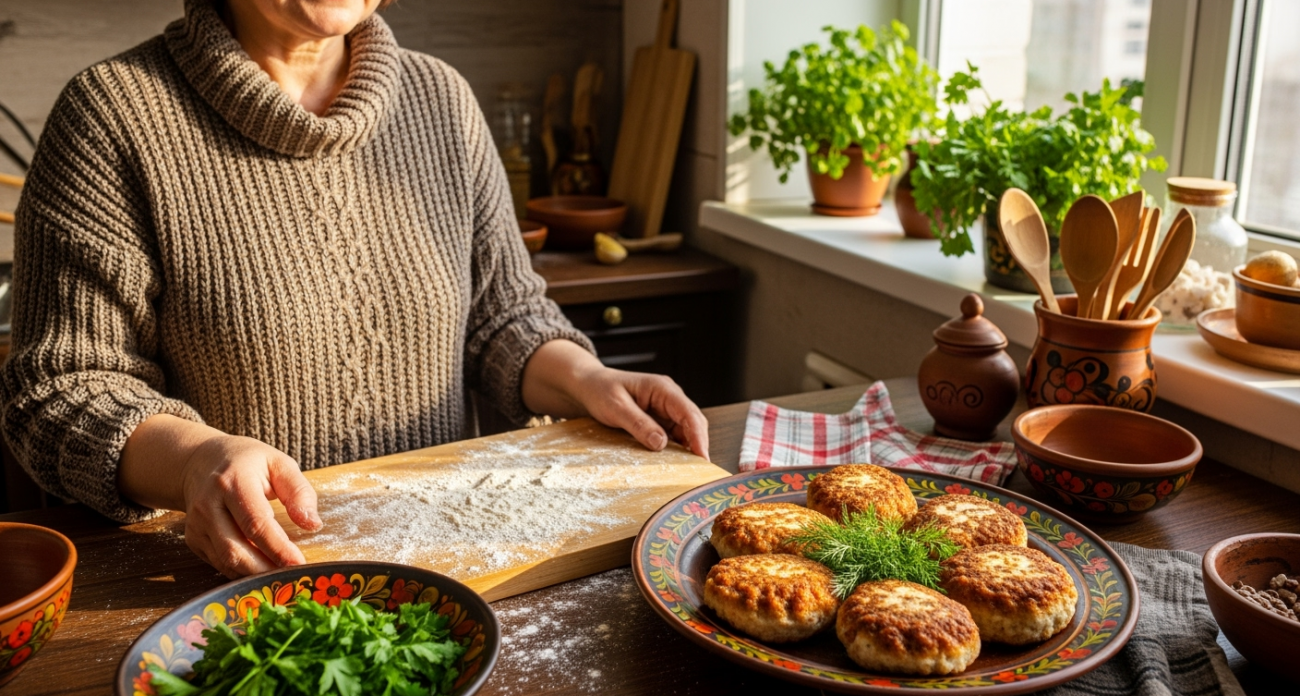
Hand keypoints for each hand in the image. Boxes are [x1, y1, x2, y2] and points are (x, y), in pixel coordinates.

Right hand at [119, 415, 322, 578]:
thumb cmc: (248, 463)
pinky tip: (261, 572)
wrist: (201, 462)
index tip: (299, 564)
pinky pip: (219, 563)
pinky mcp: (193, 539)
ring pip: (226, 561)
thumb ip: (299, 492)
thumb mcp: (279, 464)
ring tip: (280, 579)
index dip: (278, 548)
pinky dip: (242, 572)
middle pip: (236, 549)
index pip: (256, 523)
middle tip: (292, 578)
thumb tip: (313, 524)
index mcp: (233, 482)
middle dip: (266, 569)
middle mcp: (209, 505)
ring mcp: (197, 524)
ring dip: (255, 575)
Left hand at [574, 368, 710, 459]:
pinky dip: (676, 449)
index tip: (702, 457)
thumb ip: (638, 424)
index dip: (698, 436)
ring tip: (689, 470)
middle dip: (698, 445)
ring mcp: (665, 409)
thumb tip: (660, 443)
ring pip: (686, 431)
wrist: (589, 386)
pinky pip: (674, 435)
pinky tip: (674, 463)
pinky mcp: (659, 419)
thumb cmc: (600, 390)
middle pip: (693, 422)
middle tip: (700, 471)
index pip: (688, 413)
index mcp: (662, 388)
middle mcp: (669, 398)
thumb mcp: (616, 407)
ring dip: (688, 449)